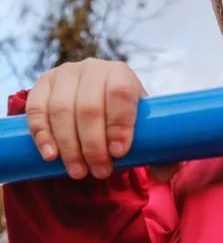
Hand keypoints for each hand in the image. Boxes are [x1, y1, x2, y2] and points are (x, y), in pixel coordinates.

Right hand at [26, 58, 180, 181]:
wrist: (96, 100)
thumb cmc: (124, 119)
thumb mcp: (145, 128)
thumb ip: (162, 152)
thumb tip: (165, 174)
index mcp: (122, 74)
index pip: (121, 92)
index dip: (119, 123)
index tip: (119, 153)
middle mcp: (94, 68)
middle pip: (89, 107)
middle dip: (93, 145)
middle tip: (99, 172)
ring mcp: (65, 74)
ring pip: (62, 110)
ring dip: (68, 146)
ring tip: (78, 171)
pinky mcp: (42, 85)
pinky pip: (37, 109)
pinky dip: (42, 134)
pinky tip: (51, 155)